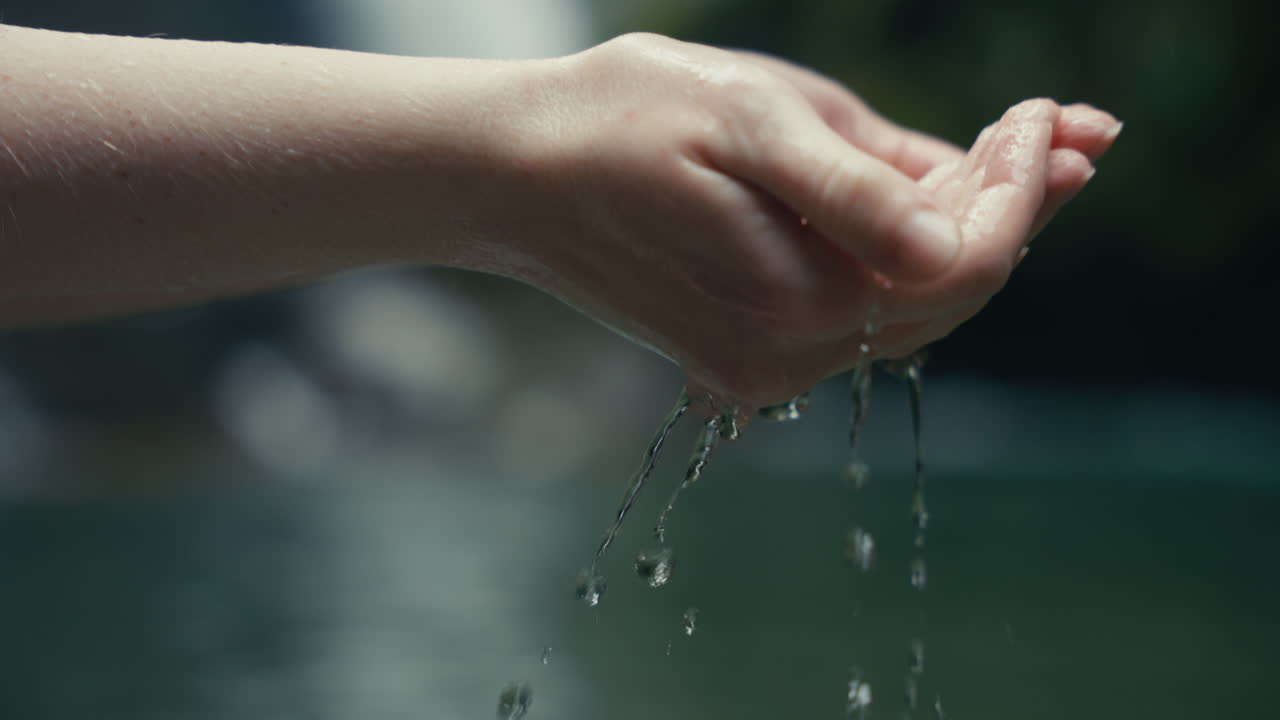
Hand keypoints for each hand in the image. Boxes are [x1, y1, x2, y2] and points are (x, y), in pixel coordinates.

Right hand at [505, 34, 1120, 409]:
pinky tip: (926, 198)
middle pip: (950, 291)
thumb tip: (951, 236)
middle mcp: (791, 357)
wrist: (514, 175)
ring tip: (1008, 150)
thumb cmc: (620, 124)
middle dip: (1013, 205)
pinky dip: (907, 254)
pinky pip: (862, 311)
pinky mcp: (747, 355)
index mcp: (799, 298)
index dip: (1026, 188)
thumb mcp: (745, 118)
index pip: (967, 260)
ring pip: (912, 304)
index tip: (1047, 111)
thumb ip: (854, 187)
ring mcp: (767, 365)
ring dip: (967, 228)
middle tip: (1049, 125)